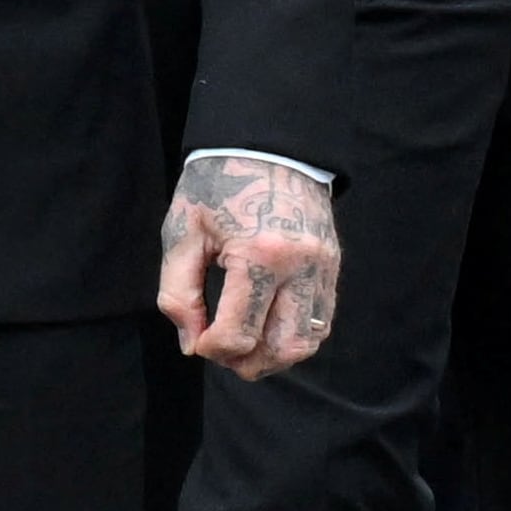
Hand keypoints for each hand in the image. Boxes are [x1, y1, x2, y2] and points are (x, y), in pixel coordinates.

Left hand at [160, 152, 342, 380]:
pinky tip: (267, 331)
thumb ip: (179, 293)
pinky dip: (295, 336)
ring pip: (308, 340)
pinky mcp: (332, 266)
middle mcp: (300, 266)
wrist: (264, 147)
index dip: (213, 348)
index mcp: (258, 256)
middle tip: (221, 355)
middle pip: (282, 346)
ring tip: (244, 350)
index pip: (240, 332)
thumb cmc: (214, 186)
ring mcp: (323, 268)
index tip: (196, 342)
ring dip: (275, 356)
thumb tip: (191, 343)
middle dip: (247, 362)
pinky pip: (321, 319)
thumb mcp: (181, 233)